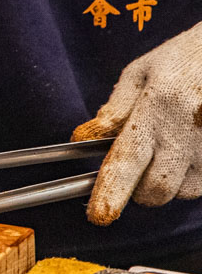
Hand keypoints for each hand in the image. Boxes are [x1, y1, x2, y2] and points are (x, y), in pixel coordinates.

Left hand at [73, 22, 201, 224]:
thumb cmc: (185, 58)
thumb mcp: (141, 73)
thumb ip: (114, 109)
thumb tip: (82, 139)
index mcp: (157, 109)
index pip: (126, 162)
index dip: (110, 193)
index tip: (99, 215)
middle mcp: (188, 134)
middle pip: (156, 191)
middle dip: (140, 189)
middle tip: (139, 165)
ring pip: (184, 193)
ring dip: (171, 182)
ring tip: (173, 148)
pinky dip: (194, 175)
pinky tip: (192, 148)